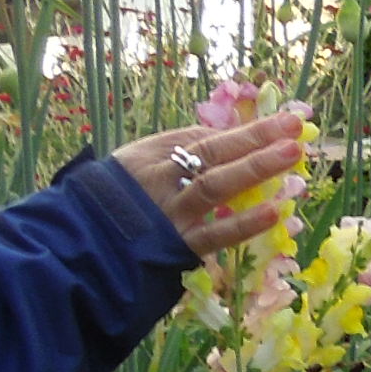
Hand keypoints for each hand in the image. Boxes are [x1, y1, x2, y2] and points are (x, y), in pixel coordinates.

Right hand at [115, 108, 307, 256]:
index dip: (243, 131)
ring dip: (257, 168)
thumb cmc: (111, 207)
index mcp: (149, 155)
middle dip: (255, 137)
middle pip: (213, 152)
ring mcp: (170, 213)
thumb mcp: (133, 169)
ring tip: (292, 154)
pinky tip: (276, 213)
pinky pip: (215, 234)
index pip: (202, 137)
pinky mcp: (176, 246)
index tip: (280, 123)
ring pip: (217, 186)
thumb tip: (229, 143)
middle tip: (295, 126)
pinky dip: (245, 224)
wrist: (74, 248)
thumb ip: (175, 157)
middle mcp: (160, 178)